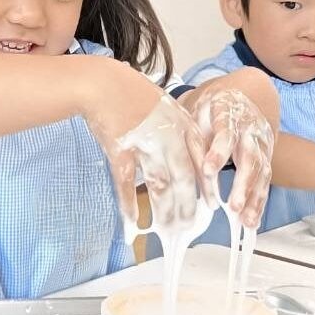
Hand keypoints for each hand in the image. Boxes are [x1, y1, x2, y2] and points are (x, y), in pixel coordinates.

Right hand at [84, 65, 204, 238]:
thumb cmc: (133, 93)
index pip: (201, 161)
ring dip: (163, 211)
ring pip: (159, 185)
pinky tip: (132, 223)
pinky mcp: (119, 150)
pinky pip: (126, 184)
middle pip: (183, 178)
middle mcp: (167, 136)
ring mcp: (143, 144)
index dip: (208, 186)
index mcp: (181, 125)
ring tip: (165, 230)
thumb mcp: (166, 107)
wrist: (102, 83)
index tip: (213, 206)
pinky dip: (129, 206)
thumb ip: (179, 131)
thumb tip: (189, 161)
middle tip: (188, 228)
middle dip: (187, 207)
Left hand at [178, 87, 274, 227]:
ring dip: (253, 198)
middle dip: (242, 183)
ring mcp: (261, 143)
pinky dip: (258, 202)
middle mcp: (250, 128)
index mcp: (228, 113)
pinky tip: (251, 221)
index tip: (208, 170)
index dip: (218, 152)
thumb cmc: (209, 110)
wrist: (238, 97)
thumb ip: (191, 142)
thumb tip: (176, 166)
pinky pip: (264, 180)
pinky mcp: (266, 156)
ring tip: (244, 220)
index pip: (226, 133)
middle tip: (233, 206)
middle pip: (250, 156)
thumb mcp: (195, 115)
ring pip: (261, 171)